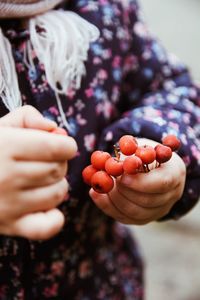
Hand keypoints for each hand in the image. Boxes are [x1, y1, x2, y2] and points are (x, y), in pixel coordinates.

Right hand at [0, 106, 76, 239]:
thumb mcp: (0, 126)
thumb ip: (28, 117)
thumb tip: (55, 129)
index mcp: (5, 147)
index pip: (58, 148)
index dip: (67, 145)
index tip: (62, 145)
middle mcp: (7, 177)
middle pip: (58, 170)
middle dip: (59, 162)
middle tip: (45, 161)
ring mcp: (7, 205)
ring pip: (57, 193)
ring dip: (56, 184)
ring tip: (39, 180)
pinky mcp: (7, 225)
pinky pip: (47, 227)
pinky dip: (54, 217)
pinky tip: (44, 205)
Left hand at [90, 138, 185, 224]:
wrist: (150, 167)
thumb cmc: (144, 153)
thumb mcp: (139, 146)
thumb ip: (127, 152)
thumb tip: (107, 161)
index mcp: (174, 173)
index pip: (161, 183)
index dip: (140, 183)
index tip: (121, 177)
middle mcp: (171, 195)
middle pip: (147, 201)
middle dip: (123, 192)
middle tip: (106, 180)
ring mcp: (159, 210)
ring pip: (135, 213)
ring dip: (113, 199)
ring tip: (101, 185)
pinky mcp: (144, 219)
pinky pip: (125, 218)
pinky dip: (108, 207)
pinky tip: (96, 194)